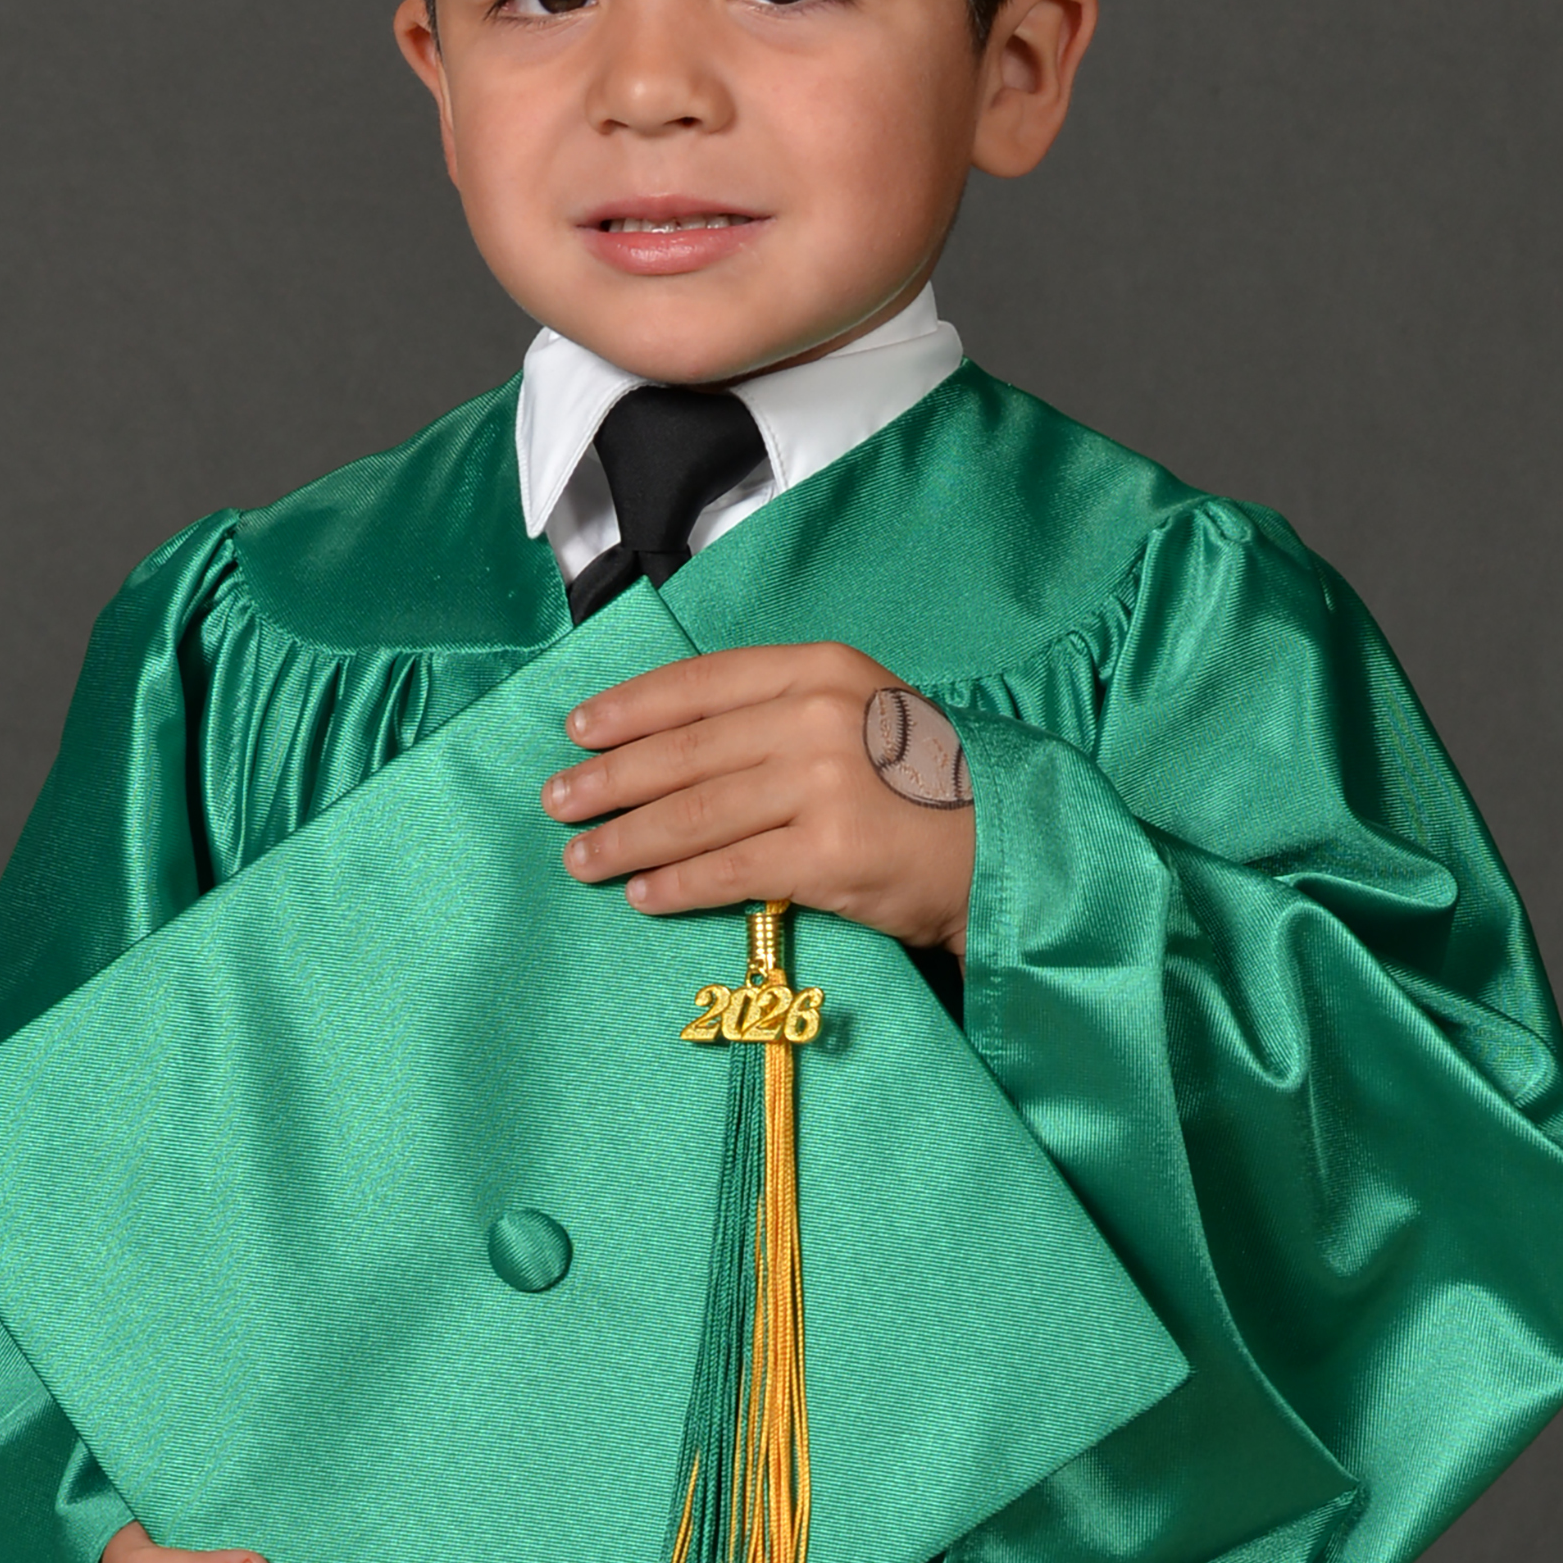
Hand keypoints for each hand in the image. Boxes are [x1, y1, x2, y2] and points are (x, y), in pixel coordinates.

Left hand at [544, 643, 972, 958]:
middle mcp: (817, 717)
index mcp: (820, 668)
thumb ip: (776, 710)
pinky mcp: (827, 855)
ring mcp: (823, 785)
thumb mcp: (857, 710)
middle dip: (608, 781)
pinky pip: (726, 871)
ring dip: (624, 840)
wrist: (1005, 845)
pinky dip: (674, 886)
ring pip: (692, 815)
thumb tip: (666, 740)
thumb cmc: (921, 781)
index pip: (699, 683)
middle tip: (557, 802)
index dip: (629, 708)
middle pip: (683, 752)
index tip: (577, 731)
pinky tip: (641, 895)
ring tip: (580, 857)